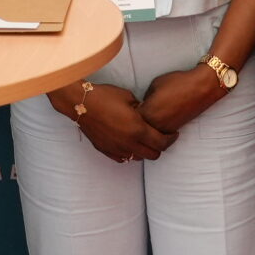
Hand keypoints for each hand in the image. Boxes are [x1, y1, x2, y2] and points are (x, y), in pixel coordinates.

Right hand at [59, 82, 176, 164]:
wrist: (81, 103)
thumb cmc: (105, 96)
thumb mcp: (129, 97)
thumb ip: (142, 109)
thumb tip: (147, 114)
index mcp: (138, 129)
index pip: (162, 143)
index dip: (171, 139)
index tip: (173, 134)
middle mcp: (129, 143)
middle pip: (153, 155)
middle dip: (160, 147)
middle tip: (161, 138)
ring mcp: (117, 149)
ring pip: (138, 158)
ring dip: (144, 151)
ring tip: (143, 140)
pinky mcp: (106, 151)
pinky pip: (123, 158)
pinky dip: (130, 153)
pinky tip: (129, 143)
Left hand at [136, 65, 226, 134]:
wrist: (200, 88)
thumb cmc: (177, 83)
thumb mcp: (154, 85)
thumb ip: (145, 98)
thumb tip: (142, 105)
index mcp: (147, 112)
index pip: (130, 119)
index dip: (128, 113)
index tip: (127, 107)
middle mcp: (155, 125)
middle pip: (138, 129)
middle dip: (135, 122)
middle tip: (134, 113)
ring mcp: (166, 129)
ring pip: (150, 133)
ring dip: (146, 127)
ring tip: (147, 116)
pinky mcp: (175, 129)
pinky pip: (160, 132)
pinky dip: (157, 127)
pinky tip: (157, 118)